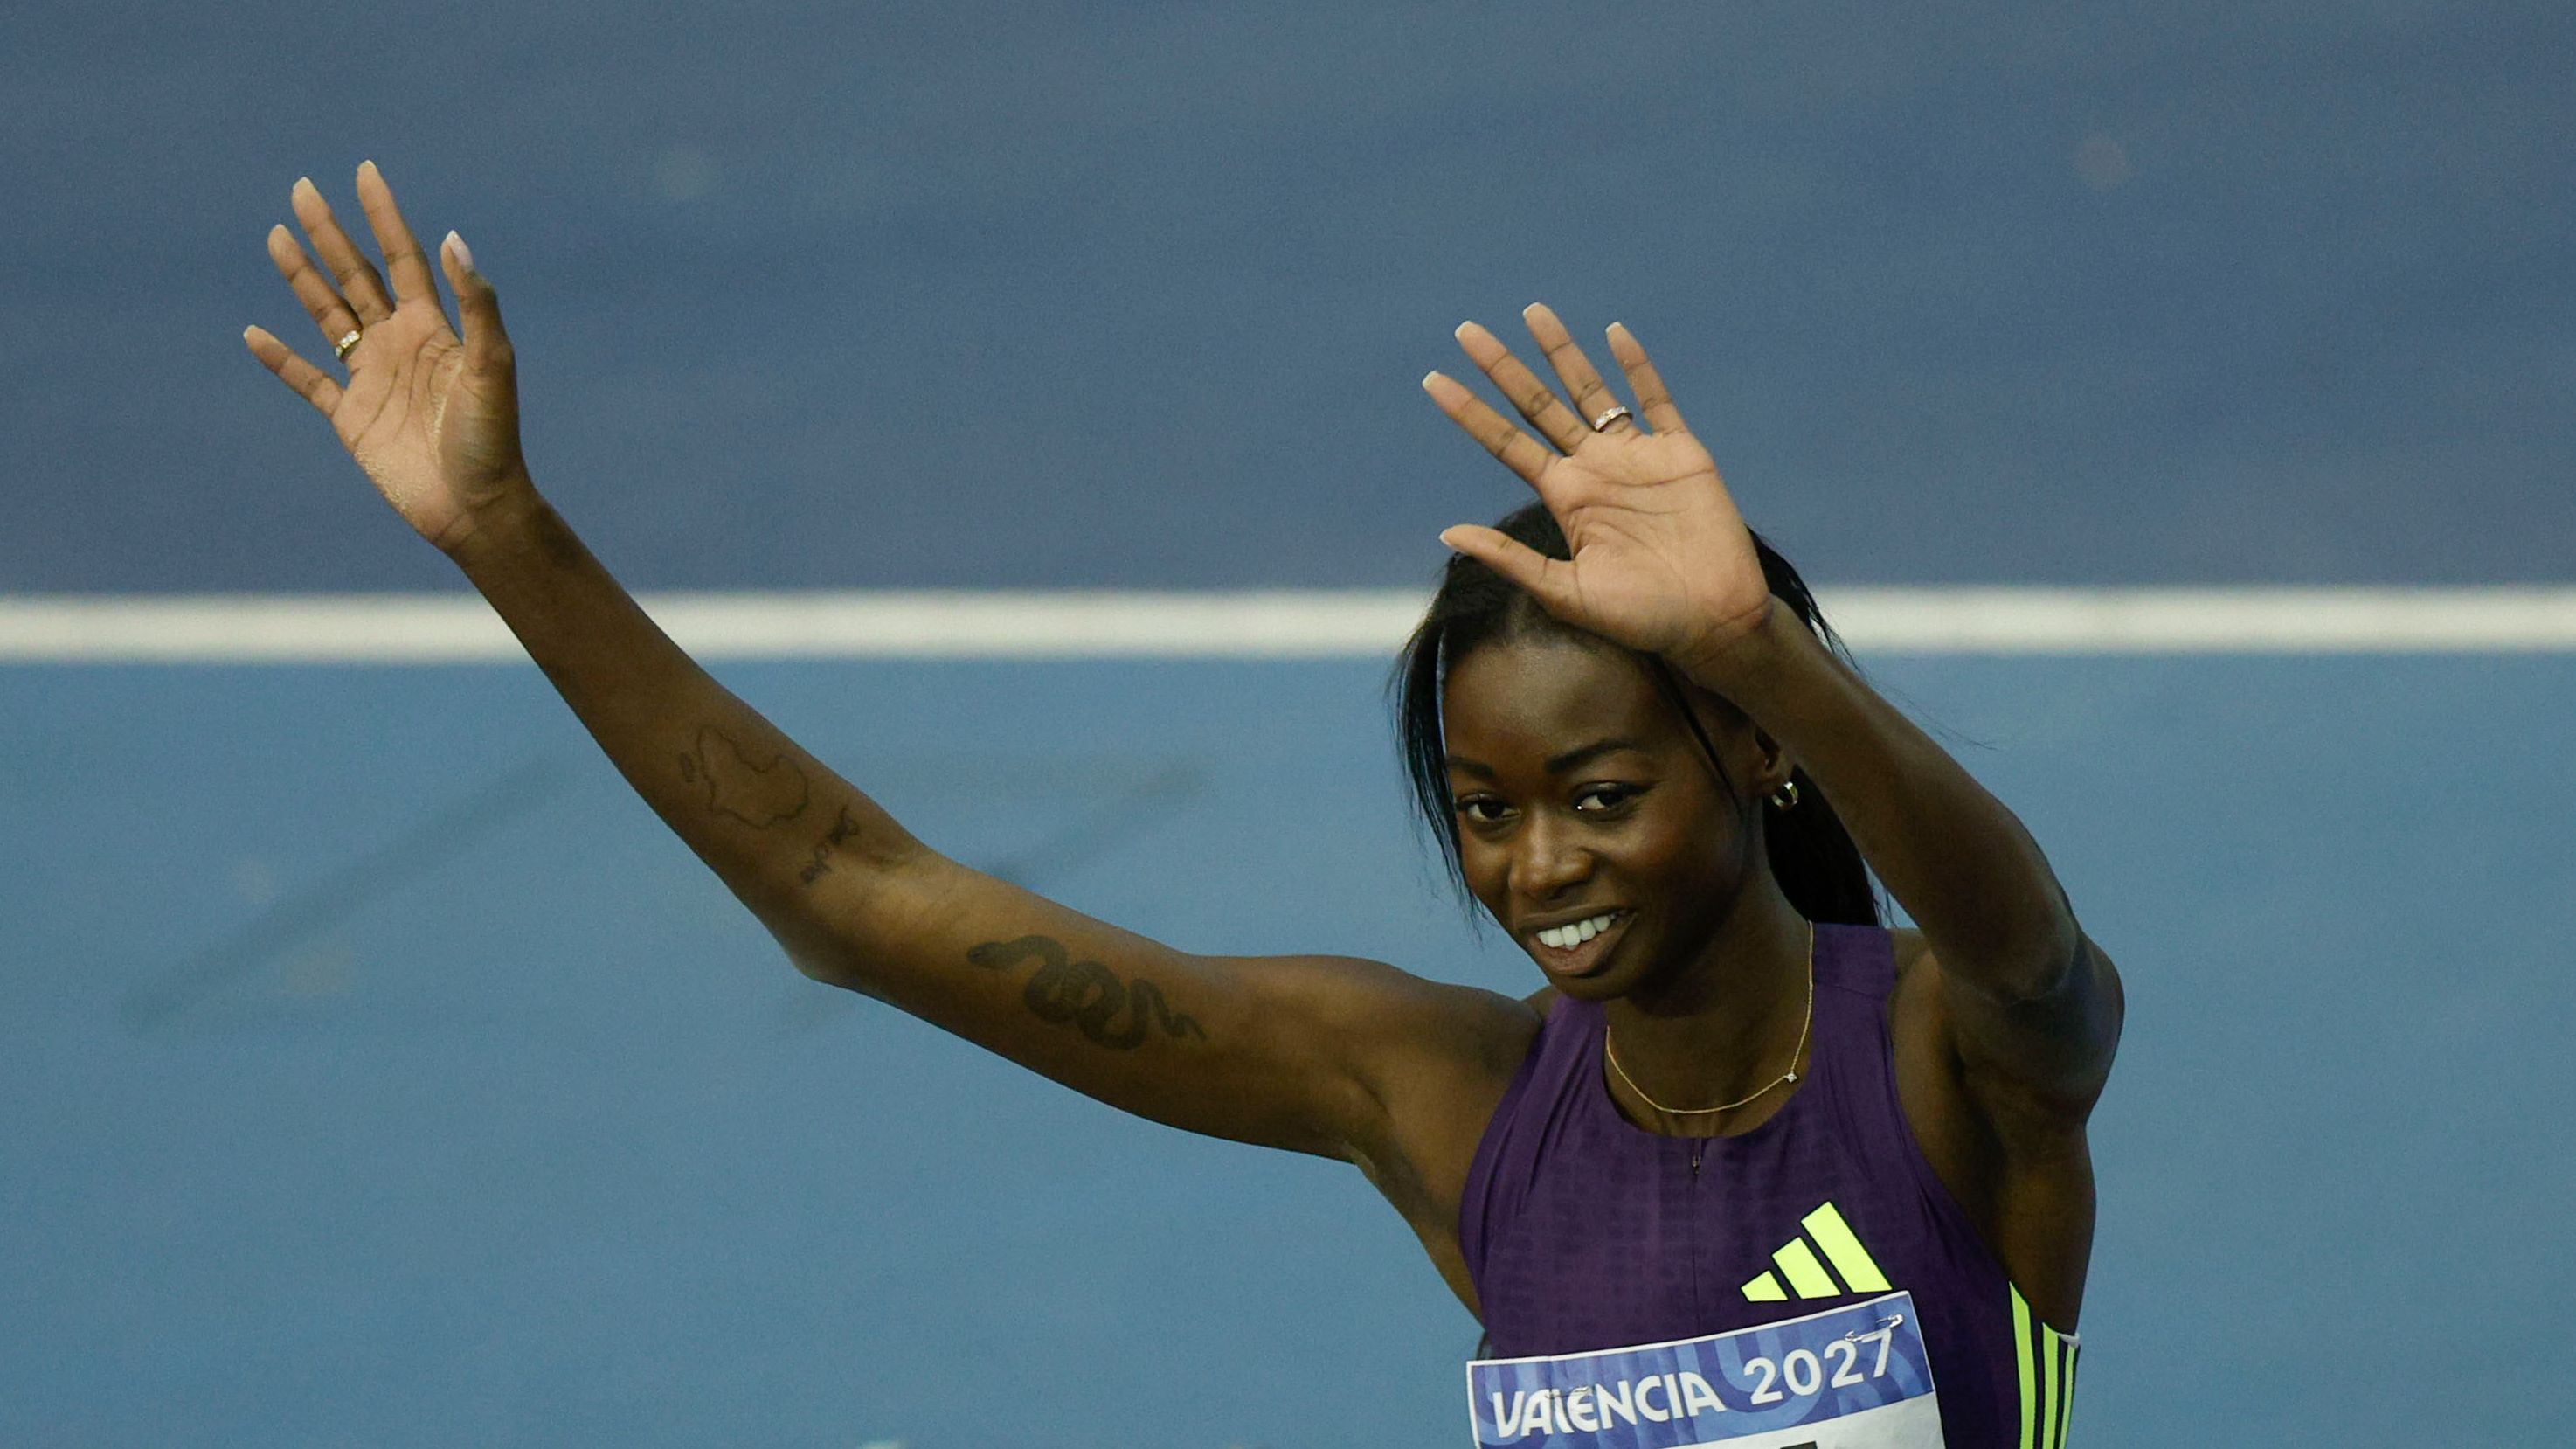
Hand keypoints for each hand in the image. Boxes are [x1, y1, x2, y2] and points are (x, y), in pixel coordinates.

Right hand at [244, 162, 528, 553]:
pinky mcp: (351, 418)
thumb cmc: (493, 438)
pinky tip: (253, 333)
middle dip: (330, 233)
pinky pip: (308, 380)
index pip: (403, 258)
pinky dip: (280, 358)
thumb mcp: (493, 365)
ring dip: (302, 278)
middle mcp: (400, 345)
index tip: (364, 171)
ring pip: (328, 315)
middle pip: (356, 276)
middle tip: (301, 187)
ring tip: (276, 236)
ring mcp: (373, 378)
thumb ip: (476, 304)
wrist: (476, 506)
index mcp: (435, 328)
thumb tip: (453, 238)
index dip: (384, 215)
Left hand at [1424, 305, 1771, 667]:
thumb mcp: (1565, 592)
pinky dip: (1637, 366)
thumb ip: (1510, 559)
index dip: (1470, 412)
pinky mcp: (1681, 453)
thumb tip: (1447, 532)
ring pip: (1591, 390)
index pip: (1506, 443)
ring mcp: (1636, 457)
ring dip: (1562, 353)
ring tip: (1532, 312)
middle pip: (1538, 405)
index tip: (1433, 379)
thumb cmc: (1640, 618)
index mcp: (1565, 498)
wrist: (1713, 621)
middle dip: (1503, 367)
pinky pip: (1656, 400)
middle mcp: (1594, 469)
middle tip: (1465, 330)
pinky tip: (1614, 333)